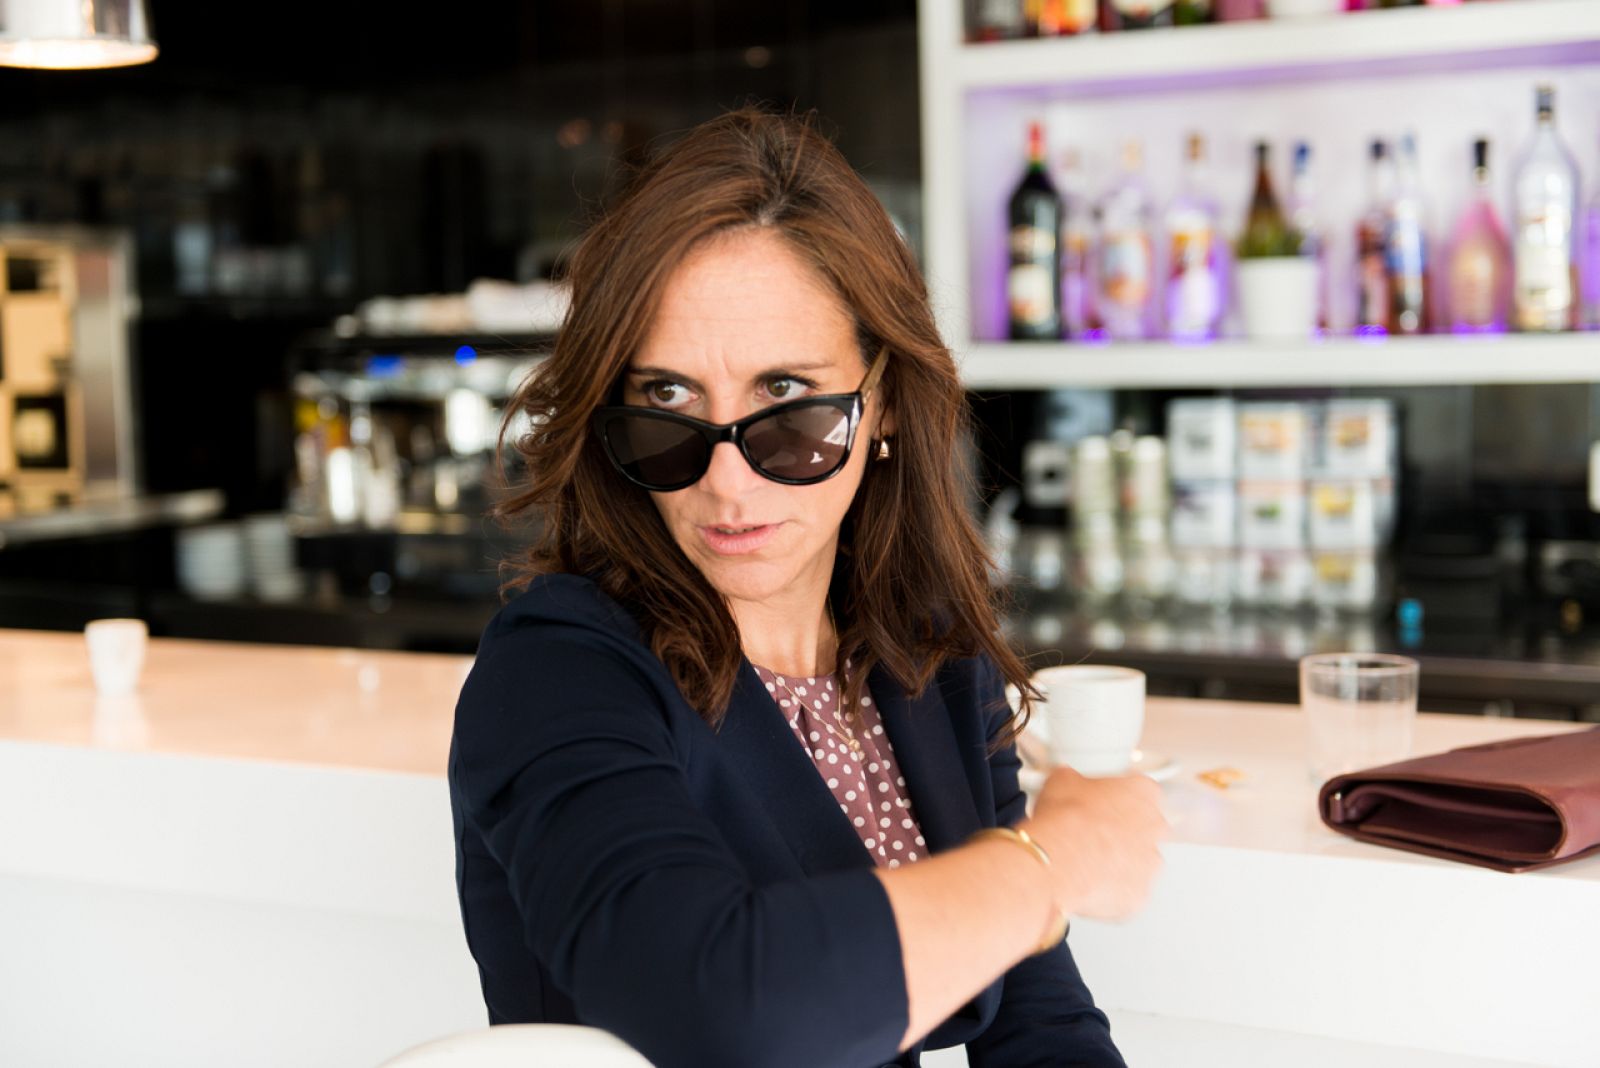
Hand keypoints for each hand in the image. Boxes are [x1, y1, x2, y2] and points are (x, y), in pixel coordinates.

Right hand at [1021, 765, 1166, 921]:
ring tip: (1088, 860)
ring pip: (1139, 863)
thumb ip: (1074, 781)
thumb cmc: (1066, 820)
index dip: (1119, 798)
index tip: (1104, 802)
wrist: (1059, 859)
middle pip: (1146, 829)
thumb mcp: (1062, 781)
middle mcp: (1155, 828)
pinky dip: (1111, 890)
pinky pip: (1127, 892)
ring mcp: (1150, 864)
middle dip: (1124, 832)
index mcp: (1144, 793)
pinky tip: (1088, 881)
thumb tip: (1066, 782)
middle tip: (1095, 832)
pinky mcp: (1139, 894)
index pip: (1142, 791)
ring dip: (1120, 862)